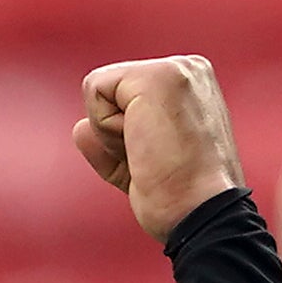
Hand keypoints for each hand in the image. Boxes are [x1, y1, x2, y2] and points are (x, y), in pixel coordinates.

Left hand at [71, 55, 243, 232]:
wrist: (201, 215)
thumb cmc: (181, 199)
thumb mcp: (142, 164)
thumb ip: (114, 142)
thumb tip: (80, 128)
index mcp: (191, 85)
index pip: (125, 96)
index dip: (126, 137)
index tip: (158, 160)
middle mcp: (188, 68)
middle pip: (110, 91)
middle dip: (117, 134)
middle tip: (155, 160)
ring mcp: (174, 68)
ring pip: (100, 90)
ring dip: (112, 135)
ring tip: (151, 153)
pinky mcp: (155, 77)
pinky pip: (94, 90)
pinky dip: (106, 129)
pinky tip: (142, 144)